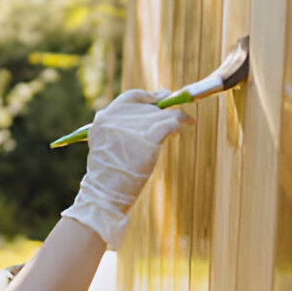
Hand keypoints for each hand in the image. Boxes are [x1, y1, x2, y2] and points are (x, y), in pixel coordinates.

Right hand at [61, 88, 187, 248]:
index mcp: (104, 118)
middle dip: (164, 110)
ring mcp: (133, 127)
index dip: (148, 98)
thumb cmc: (108, 175)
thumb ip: (120, 129)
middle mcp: (117, 117)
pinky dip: (182, 121)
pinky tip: (187, 124)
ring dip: (176, 116)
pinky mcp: (149, 137)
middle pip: (149, 106)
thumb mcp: (106, 145)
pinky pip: (172, 122)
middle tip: (177, 113)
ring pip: (163, 113)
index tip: (160, 98)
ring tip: (185, 122)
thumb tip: (149, 117)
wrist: (106, 192)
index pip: (131, 98)